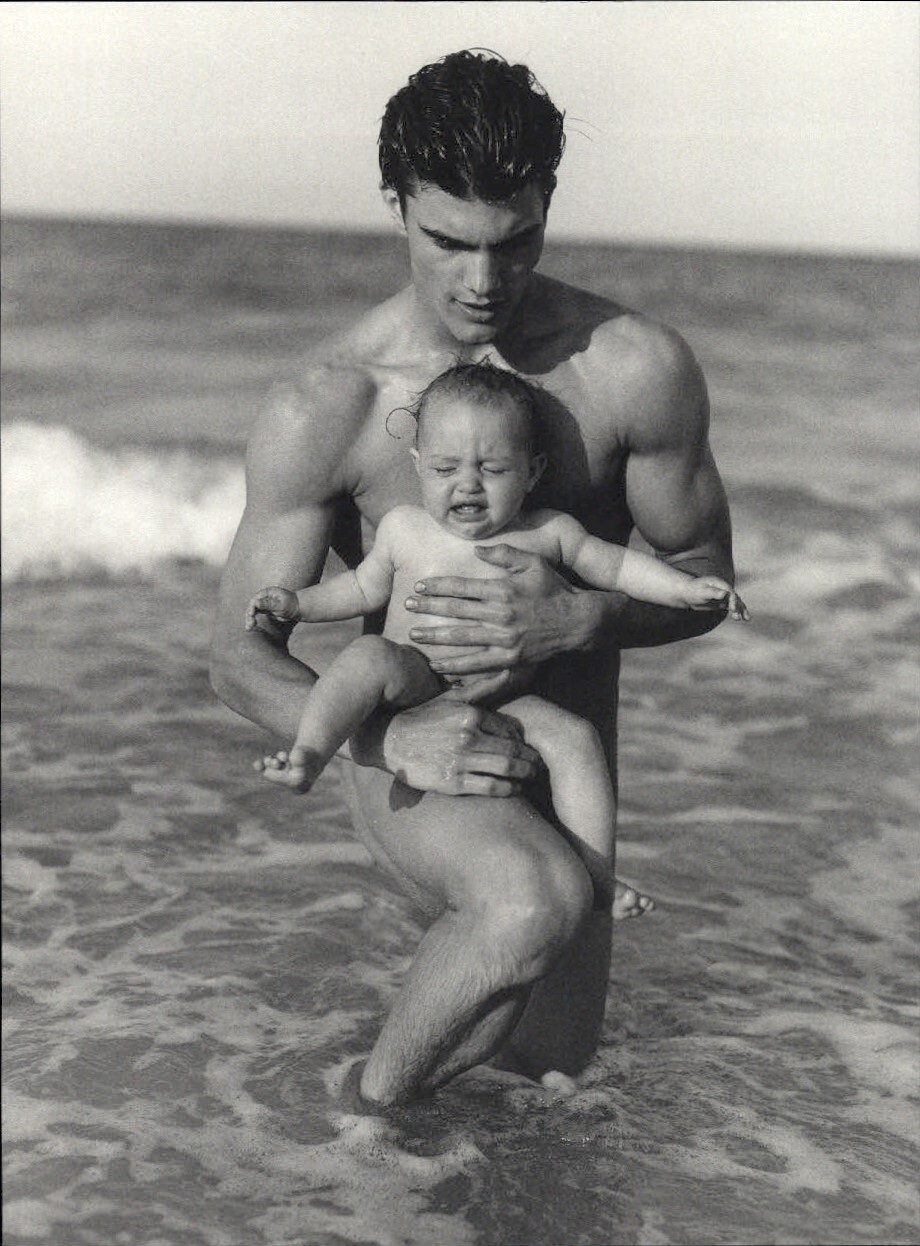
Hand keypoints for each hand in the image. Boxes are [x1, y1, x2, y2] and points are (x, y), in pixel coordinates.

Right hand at [245, 586, 299, 630]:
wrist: (299, 609)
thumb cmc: (292, 605)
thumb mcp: (281, 605)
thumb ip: (269, 604)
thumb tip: (256, 603)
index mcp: (268, 592)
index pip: (256, 599)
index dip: (252, 607)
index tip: (251, 615)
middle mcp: (264, 597)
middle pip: (253, 606)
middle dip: (249, 615)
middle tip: (250, 625)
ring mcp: (264, 604)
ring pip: (253, 611)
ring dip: (250, 619)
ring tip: (248, 628)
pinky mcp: (266, 610)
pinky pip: (257, 615)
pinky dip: (254, 621)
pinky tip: (250, 628)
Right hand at [350, 691, 541, 795]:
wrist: (388, 740)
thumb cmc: (422, 717)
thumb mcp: (450, 697)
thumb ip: (481, 687)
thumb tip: (508, 672)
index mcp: (470, 714)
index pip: (509, 728)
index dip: (523, 739)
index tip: (529, 747)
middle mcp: (468, 736)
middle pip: (513, 750)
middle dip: (531, 759)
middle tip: (540, 764)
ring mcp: (461, 760)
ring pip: (507, 769)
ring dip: (525, 775)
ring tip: (531, 777)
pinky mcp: (453, 782)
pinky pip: (491, 787)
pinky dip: (509, 790)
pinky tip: (515, 790)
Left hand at [404, 544, 592, 675]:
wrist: (578, 621)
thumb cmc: (554, 589)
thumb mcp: (533, 563)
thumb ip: (504, 554)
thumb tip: (476, 549)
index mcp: (503, 590)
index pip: (461, 587)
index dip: (437, 587)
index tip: (419, 587)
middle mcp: (501, 614)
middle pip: (455, 611)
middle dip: (428, 608)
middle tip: (406, 605)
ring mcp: (504, 638)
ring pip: (461, 638)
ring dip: (435, 636)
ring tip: (414, 634)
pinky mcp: (509, 658)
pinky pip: (477, 664)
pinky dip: (455, 665)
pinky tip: (438, 665)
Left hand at [686, 576, 749, 621]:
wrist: (687, 593)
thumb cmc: (693, 591)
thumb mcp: (702, 592)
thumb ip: (713, 593)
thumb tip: (724, 593)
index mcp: (720, 584)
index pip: (730, 592)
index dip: (733, 600)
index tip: (732, 609)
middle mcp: (724, 589)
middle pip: (735, 598)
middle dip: (738, 607)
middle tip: (737, 617)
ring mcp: (724, 595)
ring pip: (735, 602)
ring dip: (741, 610)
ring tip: (747, 619)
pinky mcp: (722, 602)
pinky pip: (731, 607)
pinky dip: (737, 612)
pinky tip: (741, 618)